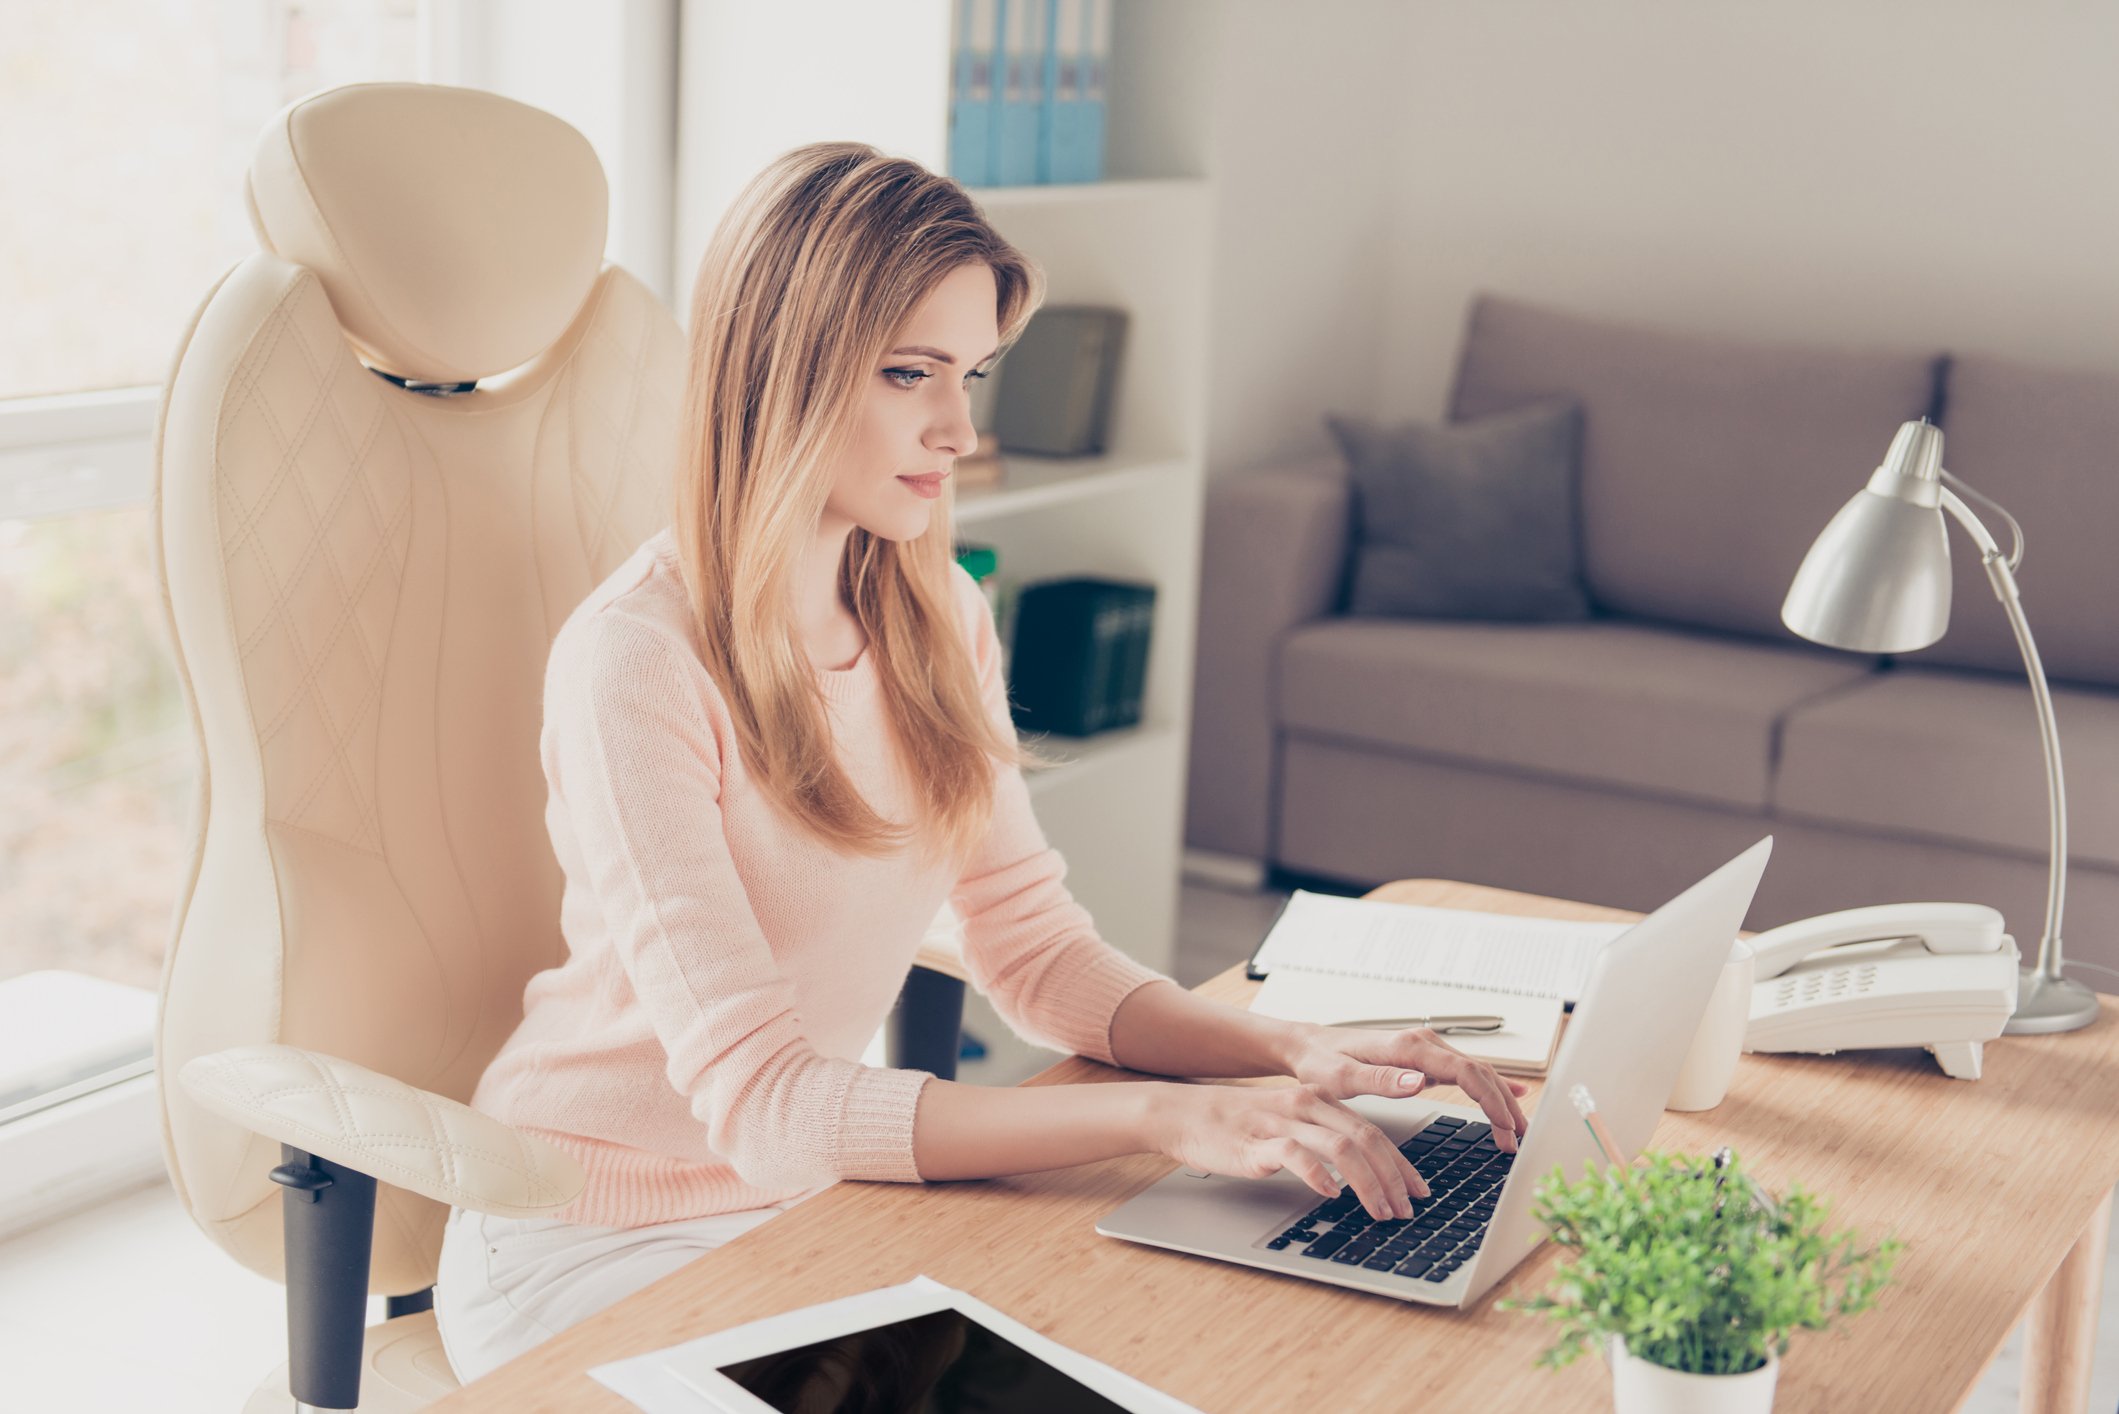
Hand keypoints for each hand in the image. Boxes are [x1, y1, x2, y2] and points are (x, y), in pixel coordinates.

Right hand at [1145, 1081, 1428, 1222]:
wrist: (1184, 1114)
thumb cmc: (1236, 1124)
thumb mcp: (1288, 1123)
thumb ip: (1322, 1138)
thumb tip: (1363, 1172)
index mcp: (1318, 1100)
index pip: (1372, 1131)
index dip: (1401, 1163)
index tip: (1418, 1191)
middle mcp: (1305, 1106)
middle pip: (1365, 1138)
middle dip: (1393, 1178)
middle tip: (1406, 1210)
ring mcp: (1282, 1123)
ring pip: (1341, 1147)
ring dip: (1367, 1184)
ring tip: (1378, 1211)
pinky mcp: (1256, 1142)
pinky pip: (1295, 1155)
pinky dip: (1319, 1175)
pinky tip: (1330, 1193)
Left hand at [1285, 1025, 1528, 1152]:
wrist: (1311, 1046)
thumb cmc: (1322, 1063)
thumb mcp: (1342, 1077)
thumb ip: (1379, 1081)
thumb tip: (1418, 1082)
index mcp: (1408, 1048)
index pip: (1466, 1072)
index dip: (1491, 1101)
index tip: (1506, 1127)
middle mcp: (1423, 1043)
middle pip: (1479, 1072)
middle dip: (1504, 1106)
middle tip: (1519, 1140)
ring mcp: (1425, 1049)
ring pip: (1476, 1071)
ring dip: (1500, 1100)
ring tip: (1517, 1130)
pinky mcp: (1423, 1057)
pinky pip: (1465, 1071)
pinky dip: (1489, 1085)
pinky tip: (1511, 1094)